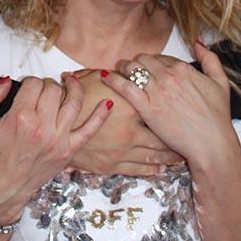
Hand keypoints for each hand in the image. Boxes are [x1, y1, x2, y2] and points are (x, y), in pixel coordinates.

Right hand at [0, 75, 110, 225]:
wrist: (3, 188)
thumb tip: (7, 79)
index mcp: (20, 117)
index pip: (34, 83)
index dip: (30, 81)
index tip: (26, 88)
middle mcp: (42, 127)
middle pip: (54, 89)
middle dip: (48, 84)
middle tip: (42, 90)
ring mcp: (58, 140)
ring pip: (74, 101)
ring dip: (74, 87)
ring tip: (70, 81)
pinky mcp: (69, 151)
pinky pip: (90, 130)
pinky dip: (100, 116)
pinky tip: (107, 102)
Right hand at [66, 69, 182, 174]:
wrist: (51, 126)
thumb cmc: (72, 99)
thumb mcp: (94, 80)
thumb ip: (116, 79)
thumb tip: (126, 71)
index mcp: (129, 107)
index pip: (157, 109)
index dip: (171, 111)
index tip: (184, 112)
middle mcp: (129, 131)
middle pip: (161, 137)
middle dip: (176, 140)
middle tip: (189, 140)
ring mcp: (120, 151)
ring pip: (152, 156)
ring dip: (168, 157)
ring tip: (181, 158)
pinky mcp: (110, 166)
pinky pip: (136, 169)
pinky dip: (151, 169)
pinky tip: (160, 168)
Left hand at [102, 43, 235, 169]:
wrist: (211, 143)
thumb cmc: (217, 118)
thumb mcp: (220, 82)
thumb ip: (210, 59)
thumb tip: (199, 43)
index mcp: (183, 69)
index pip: (160, 57)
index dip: (153, 62)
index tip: (148, 67)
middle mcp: (168, 76)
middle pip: (143, 60)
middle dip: (136, 63)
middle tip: (130, 68)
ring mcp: (157, 91)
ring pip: (132, 69)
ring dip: (123, 68)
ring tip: (118, 71)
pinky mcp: (147, 108)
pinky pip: (125, 87)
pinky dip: (114, 80)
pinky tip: (107, 78)